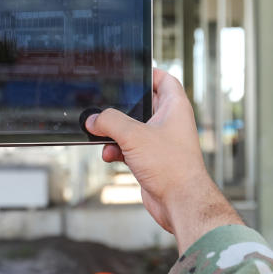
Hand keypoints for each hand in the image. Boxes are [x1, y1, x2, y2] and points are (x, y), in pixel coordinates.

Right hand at [87, 68, 242, 252]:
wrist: (179, 203)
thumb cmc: (172, 167)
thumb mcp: (134, 136)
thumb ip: (110, 122)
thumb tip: (93, 119)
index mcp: (175, 107)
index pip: (165, 79)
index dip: (149, 72)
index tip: (131, 70)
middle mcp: (169, 122)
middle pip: (143, 104)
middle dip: (122, 107)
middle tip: (105, 104)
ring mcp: (160, 142)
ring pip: (132, 128)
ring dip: (114, 132)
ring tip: (103, 135)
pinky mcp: (151, 160)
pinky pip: (129, 148)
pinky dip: (117, 150)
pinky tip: (110, 156)